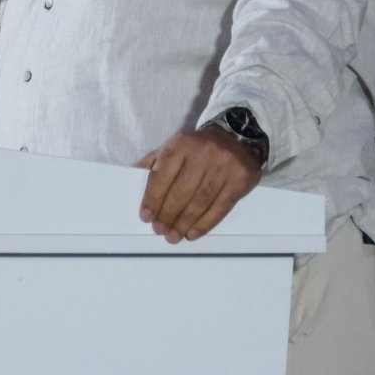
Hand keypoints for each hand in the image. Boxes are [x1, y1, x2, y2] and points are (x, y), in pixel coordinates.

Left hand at [136, 128, 261, 243]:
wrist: (236, 138)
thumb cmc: (198, 148)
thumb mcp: (174, 147)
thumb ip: (154, 163)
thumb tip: (134, 181)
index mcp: (181, 144)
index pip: (162, 175)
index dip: (153, 198)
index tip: (147, 217)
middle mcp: (203, 153)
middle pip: (182, 191)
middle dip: (168, 215)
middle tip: (160, 231)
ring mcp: (224, 166)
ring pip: (200, 201)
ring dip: (184, 223)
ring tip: (174, 236)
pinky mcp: (240, 179)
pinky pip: (220, 206)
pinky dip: (205, 224)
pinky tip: (193, 233)